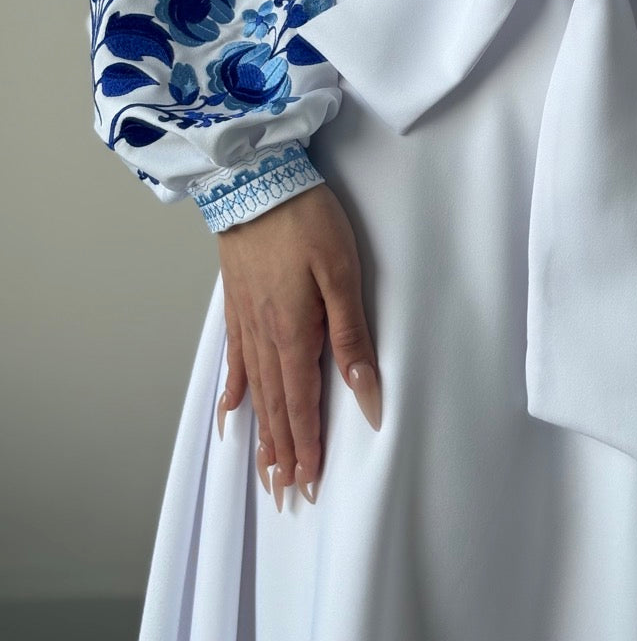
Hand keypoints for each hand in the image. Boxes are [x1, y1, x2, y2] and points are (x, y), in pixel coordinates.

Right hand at [214, 182, 381, 512]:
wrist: (255, 179)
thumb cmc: (306, 220)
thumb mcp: (342, 275)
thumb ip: (352, 338)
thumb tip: (368, 396)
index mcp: (294, 332)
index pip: (301, 403)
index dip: (307, 446)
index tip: (309, 485)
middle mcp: (264, 335)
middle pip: (275, 405)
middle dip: (284, 452)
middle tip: (285, 494)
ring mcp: (245, 320)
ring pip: (254, 389)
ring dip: (261, 431)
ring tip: (263, 468)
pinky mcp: (236, 302)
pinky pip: (233, 359)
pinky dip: (233, 390)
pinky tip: (230, 411)